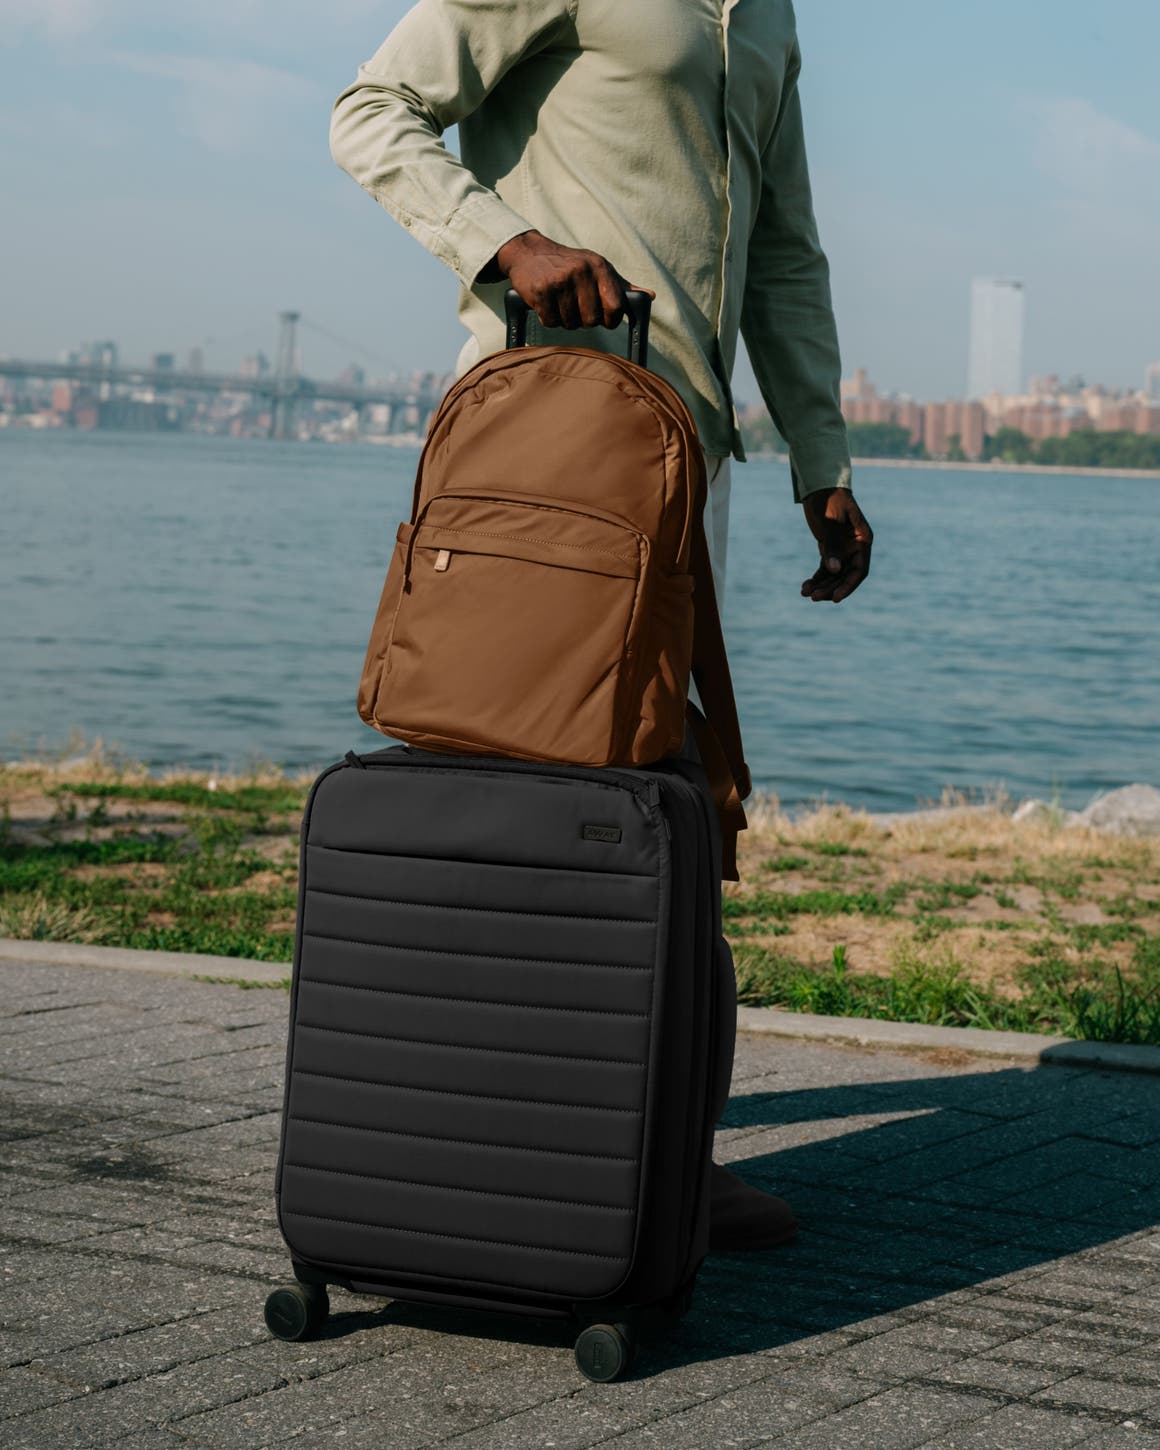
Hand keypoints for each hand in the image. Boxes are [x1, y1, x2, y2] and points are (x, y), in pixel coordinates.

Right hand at [494, 229, 654, 329]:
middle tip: (575, 306)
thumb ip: (622, 286)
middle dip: (584, 320)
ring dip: (565, 319)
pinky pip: (551, 322)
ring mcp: (560, 281)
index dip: (610, 320)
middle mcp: (581, 272)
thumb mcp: (597, 268)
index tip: (604, 318)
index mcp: (599, 267)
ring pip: (570, 323)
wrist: (529, 253)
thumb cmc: (569, 264)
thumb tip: (649, 297)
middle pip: (592, 320)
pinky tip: (546, 303)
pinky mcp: (541, 291)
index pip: (616, 307)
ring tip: (560, 302)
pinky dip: (548, 319)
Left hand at [800, 488, 872, 602]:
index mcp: (863, 540)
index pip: (859, 570)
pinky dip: (816, 578)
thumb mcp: (831, 522)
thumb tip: (834, 571)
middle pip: (845, 576)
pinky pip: (824, 569)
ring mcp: (843, 550)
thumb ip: (832, 546)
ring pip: (834, 575)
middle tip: (814, 597)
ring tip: (805, 593)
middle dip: (830, 588)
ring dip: (821, 586)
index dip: (848, 586)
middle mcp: (855, 548)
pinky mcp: (829, 549)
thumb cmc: (829, 500)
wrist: (819, 487)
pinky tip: (805, 586)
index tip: (836, 598)